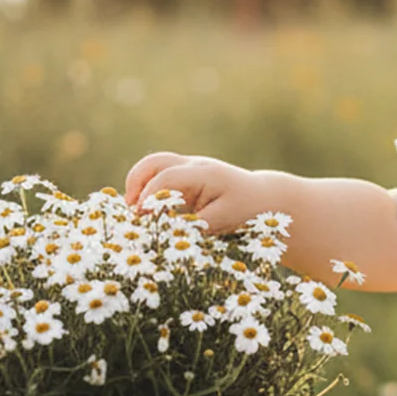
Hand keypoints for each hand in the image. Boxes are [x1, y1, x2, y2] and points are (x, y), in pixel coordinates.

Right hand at [123, 152, 261, 235]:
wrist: (265, 198)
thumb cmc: (247, 210)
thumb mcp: (224, 220)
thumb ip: (196, 225)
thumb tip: (167, 233)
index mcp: (205, 173)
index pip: (166, 179)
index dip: (149, 197)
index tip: (140, 218)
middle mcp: (194, 166)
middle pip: (155, 162)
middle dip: (136, 184)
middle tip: (131, 211)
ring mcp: (188, 169)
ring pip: (154, 166)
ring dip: (139, 186)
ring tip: (136, 213)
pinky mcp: (185, 178)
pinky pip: (159, 177)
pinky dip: (147, 191)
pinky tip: (146, 214)